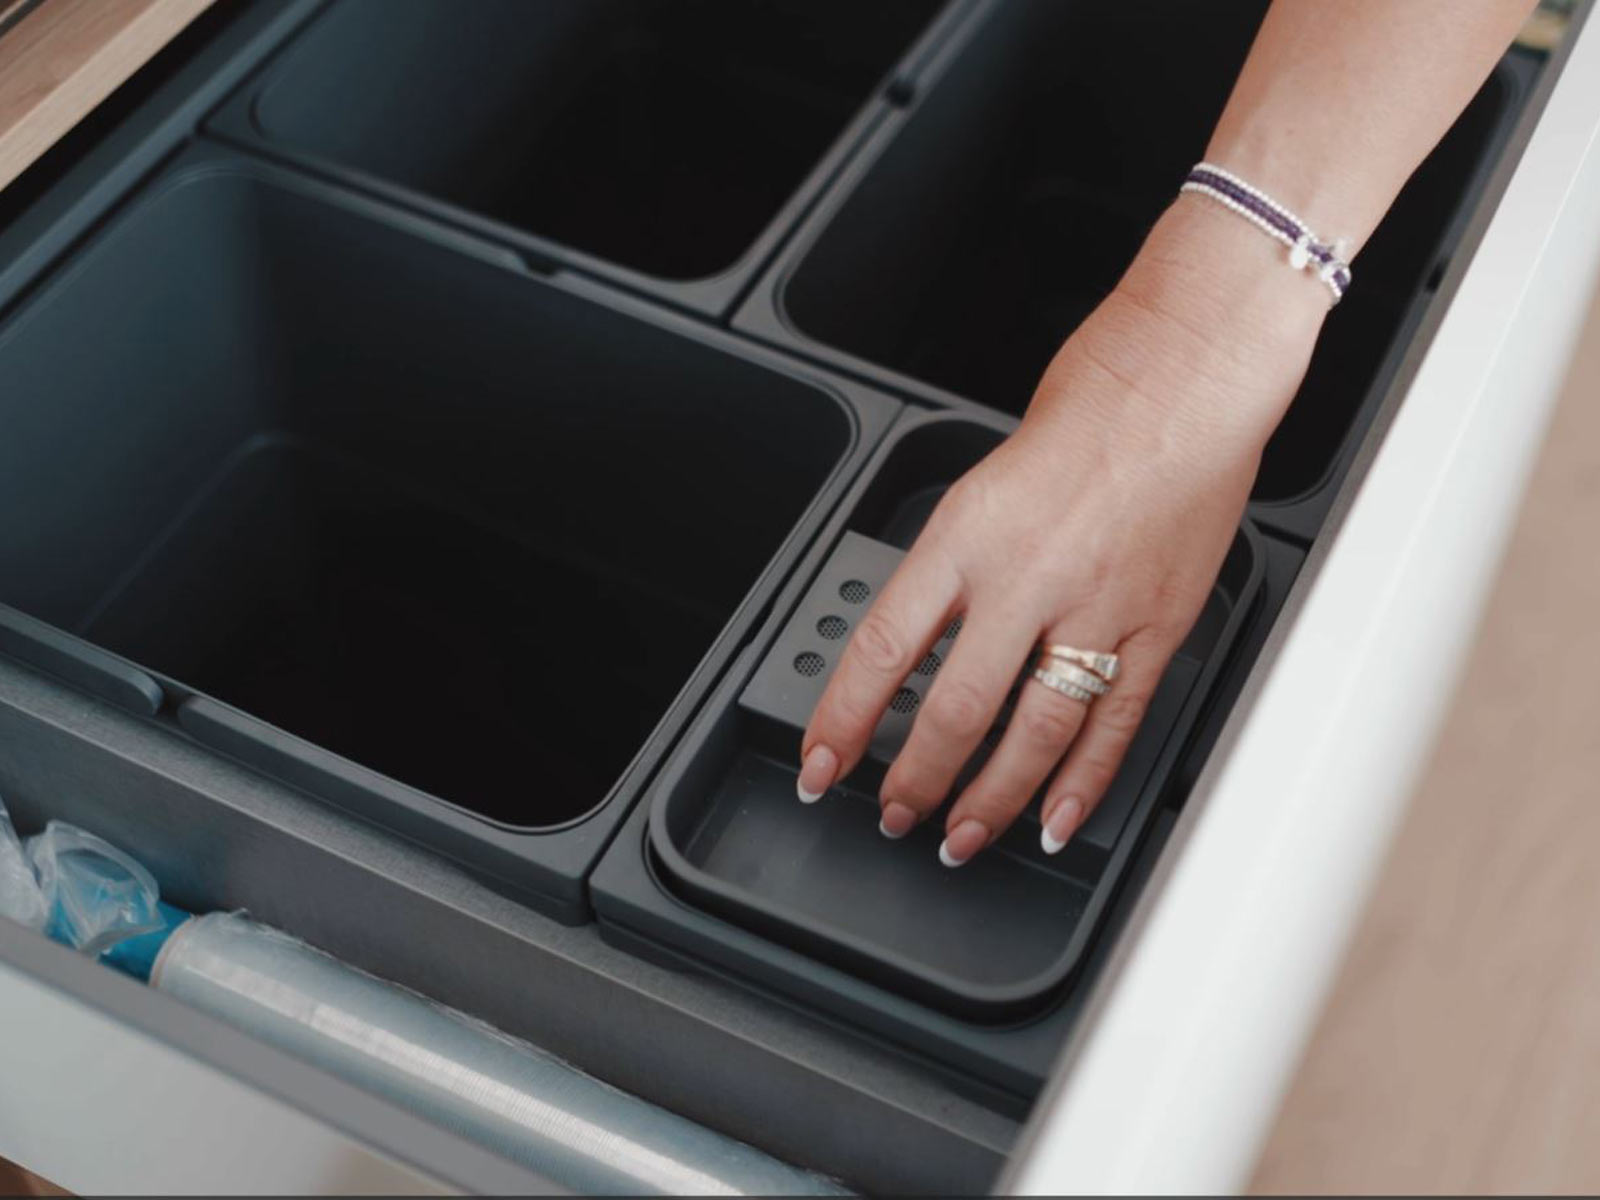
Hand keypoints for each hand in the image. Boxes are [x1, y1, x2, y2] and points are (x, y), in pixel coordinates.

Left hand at [798, 198, 1327, 863]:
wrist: (1187, 372)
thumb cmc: (1090, 407)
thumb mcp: (983, 478)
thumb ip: (956, 565)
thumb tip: (926, 644)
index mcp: (967, 533)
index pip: (884, 647)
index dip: (844, 720)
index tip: (821, 763)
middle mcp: (1027, 577)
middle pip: (955, 709)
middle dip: (915, 778)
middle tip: (895, 813)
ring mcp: (1097, 606)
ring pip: (1034, 733)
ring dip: (990, 798)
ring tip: (961, 835)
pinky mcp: (1160, 623)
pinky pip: (1115, 721)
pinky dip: (1082, 782)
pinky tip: (1055, 820)